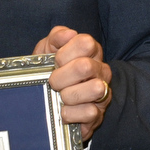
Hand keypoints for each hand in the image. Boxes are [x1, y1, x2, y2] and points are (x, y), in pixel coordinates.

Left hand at [33, 26, 113, 142]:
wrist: (46, 99)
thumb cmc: (50, 70)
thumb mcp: (47, 50)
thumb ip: (56, 37)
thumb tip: (69, 34)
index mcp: (91, 51)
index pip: (85, 43)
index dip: (64, 54)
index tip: (55, 62)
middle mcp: (102, 71)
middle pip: (85, 66)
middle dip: (61, 76)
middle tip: (53, 82)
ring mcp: (103, 93)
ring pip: (95, 89)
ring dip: (69, 96)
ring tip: (60, 97)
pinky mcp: (99, 115)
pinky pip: (89, 113)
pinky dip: (71, 114)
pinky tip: (64, 111)